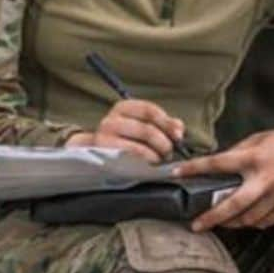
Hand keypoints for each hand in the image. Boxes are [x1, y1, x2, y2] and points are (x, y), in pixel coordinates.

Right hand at [65, 99, 184, 163]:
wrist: (94, 153)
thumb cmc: (123, 138)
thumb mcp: (140, 125)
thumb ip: (162, 124)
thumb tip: (179, 127)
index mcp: (122, 108)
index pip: (149, 110)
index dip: (167, 123)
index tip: (178, 135)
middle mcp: (111, 119)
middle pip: (147, 130)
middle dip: (164, 144)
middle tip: (169, 152)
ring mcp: (105, 137)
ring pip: (140, 147)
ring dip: (156, 156)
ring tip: (160, 160)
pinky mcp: (104, 154)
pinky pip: (131, 159)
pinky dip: (146, 163)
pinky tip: (150, 164)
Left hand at [172, 118, 273, 231]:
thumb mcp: (262, 138)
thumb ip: (240, 152)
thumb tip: (219, 164)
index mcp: (255, 157)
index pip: (217, 164)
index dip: (194, 169)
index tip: (176, 174)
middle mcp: (265, 179)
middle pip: (231, 205)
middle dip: (211, 218)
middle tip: (195, 225)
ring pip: (247, 218)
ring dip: (230, 223)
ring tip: (218, 222)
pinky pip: (265, 221)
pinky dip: (251, 222)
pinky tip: (243, 220)